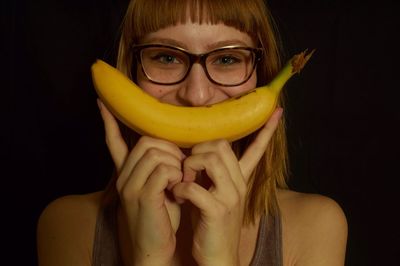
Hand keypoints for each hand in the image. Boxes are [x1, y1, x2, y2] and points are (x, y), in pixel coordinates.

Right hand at [98, 99, 184, 265]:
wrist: (155, 249)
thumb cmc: (163, 216)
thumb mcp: (161, 187)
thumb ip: (162, 168)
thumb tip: (176, 147)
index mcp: (127, 173)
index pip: (115, 141)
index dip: (109, 122)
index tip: (102, 102)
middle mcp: (124, 176)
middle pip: (147, 141)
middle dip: (170, 148)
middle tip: (181, 166)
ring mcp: (131, 186)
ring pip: (156, 152)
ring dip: (176, 162)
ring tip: (181, 179)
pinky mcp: (142, 197)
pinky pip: (163, 170)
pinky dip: (177, 175)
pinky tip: (178, 188)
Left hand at [172, 108, 282, 265]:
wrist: (217, 258)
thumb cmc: (209, 224)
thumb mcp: (213, 194)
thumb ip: (209, 174)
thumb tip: (195, 153)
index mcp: (239, 179)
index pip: (256, 149)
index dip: (266, 130)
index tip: (277, 111)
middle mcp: (239, 185)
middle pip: (221, 145)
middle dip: (198, 150)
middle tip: (188, 169)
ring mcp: (231, 197)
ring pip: (211, 159)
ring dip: (189, 166)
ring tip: (184, 181)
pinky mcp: (218, 211)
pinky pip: (195, 187)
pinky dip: (180, 188)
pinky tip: (178, 195)